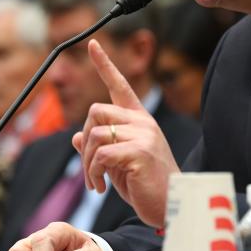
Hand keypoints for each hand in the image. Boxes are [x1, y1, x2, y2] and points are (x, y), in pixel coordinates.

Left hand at [72, 39, 180, 227]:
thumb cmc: (146, 185)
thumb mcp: (118, 163)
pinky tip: (101, 188)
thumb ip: (100, 147)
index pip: (120, 84)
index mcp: (140, 119)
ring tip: (95, 183)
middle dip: (85, 140)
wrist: (173, 206)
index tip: (92, 43)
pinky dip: (93, 173)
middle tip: (89, 168)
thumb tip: (77, 136)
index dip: (104, 64)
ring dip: (87, 163)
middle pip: (96, 110)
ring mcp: (143, 135)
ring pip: (94, 133)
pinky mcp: (139, 151)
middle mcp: (142, 121)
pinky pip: (100, 154)